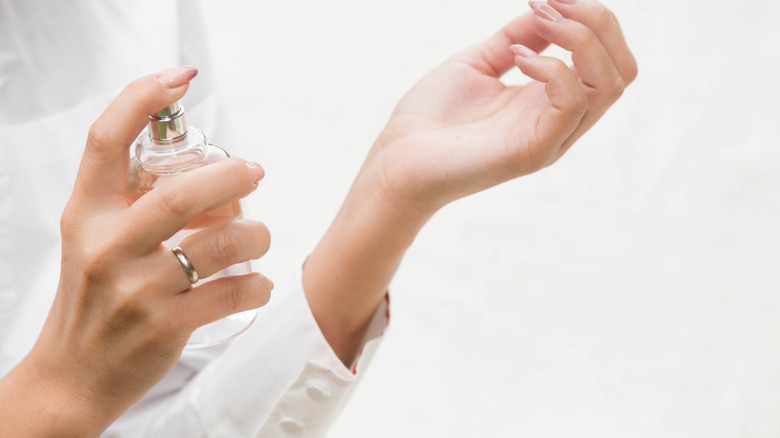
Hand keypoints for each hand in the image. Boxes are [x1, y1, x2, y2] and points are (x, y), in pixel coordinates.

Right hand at [0, 67, 272, 436]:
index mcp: (87, 214)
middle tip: (256, 171)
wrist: (75, 373)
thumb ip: (139, 201)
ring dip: (256, 235)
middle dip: (232, 176)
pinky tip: (257, 282)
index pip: (106, 141)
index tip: (180, 80)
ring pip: (220, 244)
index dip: (142, 100)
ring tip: (260, 238)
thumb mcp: (96, 239)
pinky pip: (233, 293)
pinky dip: (258, 283)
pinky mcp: (166, 327)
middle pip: (182, 194)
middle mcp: (107, 246)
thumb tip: (217, 175)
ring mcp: (136, 290)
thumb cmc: (96, 296)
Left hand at [370, 0, 637, 214]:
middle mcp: (560, 121)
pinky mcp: (534, 151)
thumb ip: (518, 38)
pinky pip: (572, 103)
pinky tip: (517, 59)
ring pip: (609, 85)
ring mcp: (551, 138)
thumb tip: (548, 9)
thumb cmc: (430, 117)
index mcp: (551, 101)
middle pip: (623, 70)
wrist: (396, 160)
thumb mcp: (478, 62)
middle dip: (598, 22)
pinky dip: (552, 68)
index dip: (591, 19)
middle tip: (549, 6)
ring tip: (539, 23)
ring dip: (579, 39)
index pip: (608, 60)